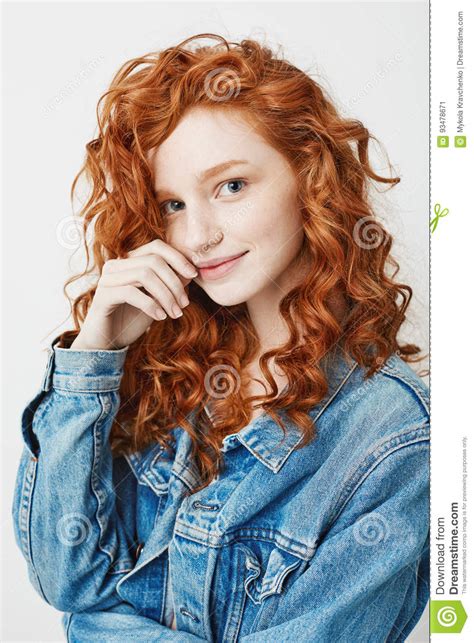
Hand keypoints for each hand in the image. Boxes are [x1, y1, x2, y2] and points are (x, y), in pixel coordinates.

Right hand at [70, 239, 197, 349]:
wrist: (107, 343)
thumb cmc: (133, 319)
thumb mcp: (157, 300)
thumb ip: (171, 283)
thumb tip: (191, 271)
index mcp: (129, 261)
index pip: (156, 247)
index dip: (178, 258)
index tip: (194, 275)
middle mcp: (116, 265)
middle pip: (153, 260)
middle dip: (174, 282)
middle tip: (184, 304)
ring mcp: (107, 279)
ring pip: (144, 274)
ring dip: (166, 295)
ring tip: (175, 313)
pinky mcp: (102, 296)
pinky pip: (131, 292)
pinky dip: (151, 304)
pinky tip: (160, 317)